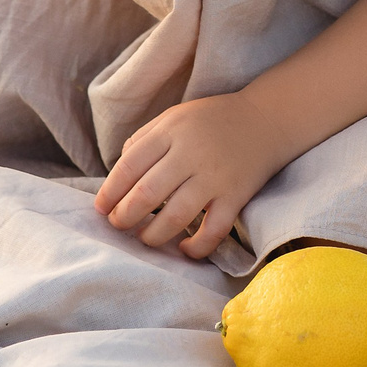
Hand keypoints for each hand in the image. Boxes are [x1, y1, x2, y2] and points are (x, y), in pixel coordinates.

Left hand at [94, 91, 294, 259]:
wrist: (265, 119)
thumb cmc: (211, 121)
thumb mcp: (173, 118)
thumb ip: (144, 140)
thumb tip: (117, 175)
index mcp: (170, 131)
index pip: (129, 166)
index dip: (110, 192)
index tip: (101, 208)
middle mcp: (190, 154)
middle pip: (146, 194)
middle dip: (125, 217)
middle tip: (118, 226)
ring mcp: (214, 177)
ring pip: (175, 217)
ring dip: (153, 236)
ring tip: (145, 238)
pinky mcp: (236, 197)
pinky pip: (213, 231)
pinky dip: (196, 247)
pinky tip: (184, 248)